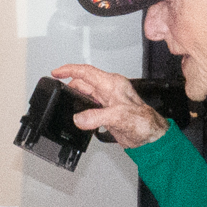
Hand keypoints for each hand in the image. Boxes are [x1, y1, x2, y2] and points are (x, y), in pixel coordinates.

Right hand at [49, 63, 166, 148]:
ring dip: (76, 102)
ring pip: (84, 96)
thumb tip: (79, 118)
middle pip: (82, 83)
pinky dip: (81, 112)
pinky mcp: (105, 112)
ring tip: (68, 108)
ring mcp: (106, 101)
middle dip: (70, 88)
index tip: (56, 72)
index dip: (69, 70)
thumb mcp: (118, 116)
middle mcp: (109, 90)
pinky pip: (88, 108)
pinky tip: (80, 119)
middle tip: (59, 95)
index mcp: (112, 84)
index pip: (86, 72)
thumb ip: (96, 116)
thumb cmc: (143, 121)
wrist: (150, 136)